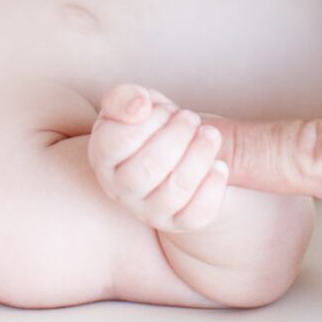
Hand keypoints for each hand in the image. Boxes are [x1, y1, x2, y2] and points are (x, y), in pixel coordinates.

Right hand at [89, 85, 229, 232]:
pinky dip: (212, 188)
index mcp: (102, 158)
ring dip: (199, 156)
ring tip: (210, 134)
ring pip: (174, 192)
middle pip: (147, 169)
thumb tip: (139, 106)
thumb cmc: (151, 125)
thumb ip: (126, 97)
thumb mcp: (135, 102)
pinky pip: (196, 215)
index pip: (116, 143)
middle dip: (177, 137)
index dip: (147, 121)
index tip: (166, 109)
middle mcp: (120, 190)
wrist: (177, 151)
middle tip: (191, 118)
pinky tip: (219, 166)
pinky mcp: (178, 224)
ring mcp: (148, 211)